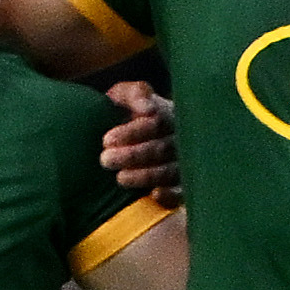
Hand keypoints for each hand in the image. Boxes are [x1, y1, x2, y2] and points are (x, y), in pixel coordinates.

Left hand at [102, 78, 179, 205]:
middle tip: (105, 159)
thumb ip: (133, 94)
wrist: (122, 136)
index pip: (157, 123)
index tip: (106, 140)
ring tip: (121, 178)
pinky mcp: (183, 186)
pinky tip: (155, 194)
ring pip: (172, 170)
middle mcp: (180, 140)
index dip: (133, 132)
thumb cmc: (125, 114)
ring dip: (147, 176)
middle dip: (134, 155)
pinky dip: (172, 195)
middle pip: (163, 148)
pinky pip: (184, 192)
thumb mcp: (125, 96)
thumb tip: (147, 108)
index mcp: (168, 116)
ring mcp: (184, 163)